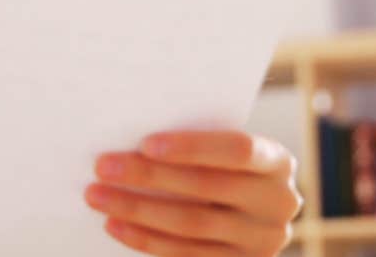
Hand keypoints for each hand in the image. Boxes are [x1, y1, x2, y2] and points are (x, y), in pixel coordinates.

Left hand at [83, 130, 302, 254]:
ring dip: (137, 211)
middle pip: (207, 188)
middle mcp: (278, 203)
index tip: (145, 143)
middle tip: (103, 166)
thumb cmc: (222, 163)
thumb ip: (195, 143)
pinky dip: (145, 239)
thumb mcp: (223, 148)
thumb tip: (129, 131)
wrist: (251, 210)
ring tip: (97, 195)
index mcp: (277, 161)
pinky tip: (114, 225)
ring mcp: (262, 240)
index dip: (192, 147)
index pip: (237, 150)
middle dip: (148, 177)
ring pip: (191, 225)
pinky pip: (185, 254)